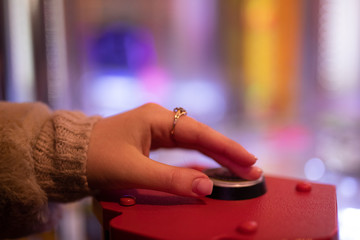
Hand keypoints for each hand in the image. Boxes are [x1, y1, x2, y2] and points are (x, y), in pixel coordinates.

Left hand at [86, 103, 260, 196]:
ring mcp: (156, 130)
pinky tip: (212, 166)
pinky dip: (199, 158)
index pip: (200, 134)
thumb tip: (205, 187)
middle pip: (201, 136)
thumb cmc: (95, 157)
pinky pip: (183, 149)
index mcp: (156, 119)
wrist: (68, 155)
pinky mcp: (152, 141)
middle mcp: (159, 120)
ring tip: (239, 169)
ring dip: (216, 156)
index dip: (227, 148)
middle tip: (252, 170)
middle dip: (226, 153)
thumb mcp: (133, 171)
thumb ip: (170, 179)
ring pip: (194, 142)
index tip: (250, 160)